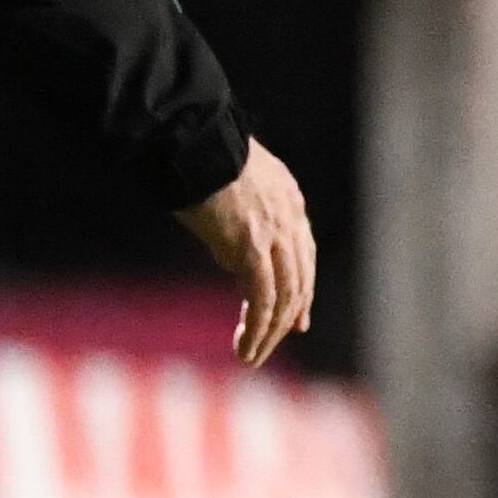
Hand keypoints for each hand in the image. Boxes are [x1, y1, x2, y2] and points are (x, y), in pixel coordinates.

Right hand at [178, 141, 314, 367]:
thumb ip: (241, 221)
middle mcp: (291, 220)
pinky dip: (257, 328)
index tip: (298, 319)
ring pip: (285, 297)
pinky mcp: (252, 248)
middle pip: (300, 281)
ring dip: (269, 333)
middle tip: (271, 344)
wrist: (193, 140)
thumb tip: (231, 257)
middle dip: (288, 318)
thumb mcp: (232, 189)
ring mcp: (275, 235)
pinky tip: (246, 348)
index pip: (304, 257)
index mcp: (290, 202)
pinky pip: (263, 299)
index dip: (301, 291)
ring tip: (251, 357)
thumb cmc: (198, 159)